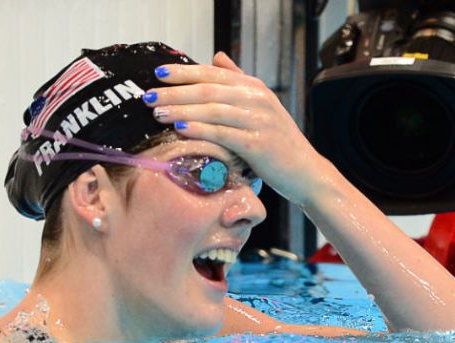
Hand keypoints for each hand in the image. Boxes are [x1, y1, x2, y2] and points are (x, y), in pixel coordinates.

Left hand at [144, 52, 331, 204]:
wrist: (306, 172)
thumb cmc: (278, 143)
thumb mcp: (261, 106)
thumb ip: (238, 82)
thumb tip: (217, 57)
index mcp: (255, 87)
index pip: (213, 73)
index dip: (184, 72)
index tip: (158, 74)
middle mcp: (257, 99)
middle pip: (208, 89)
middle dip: (175, 91)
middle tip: (148, 96)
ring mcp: (259, 120)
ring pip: (212, 109)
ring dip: (181, 109)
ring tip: (157, 113)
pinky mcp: (258, 144)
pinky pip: (223, 133)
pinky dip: (200, 129)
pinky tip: (180, 129)